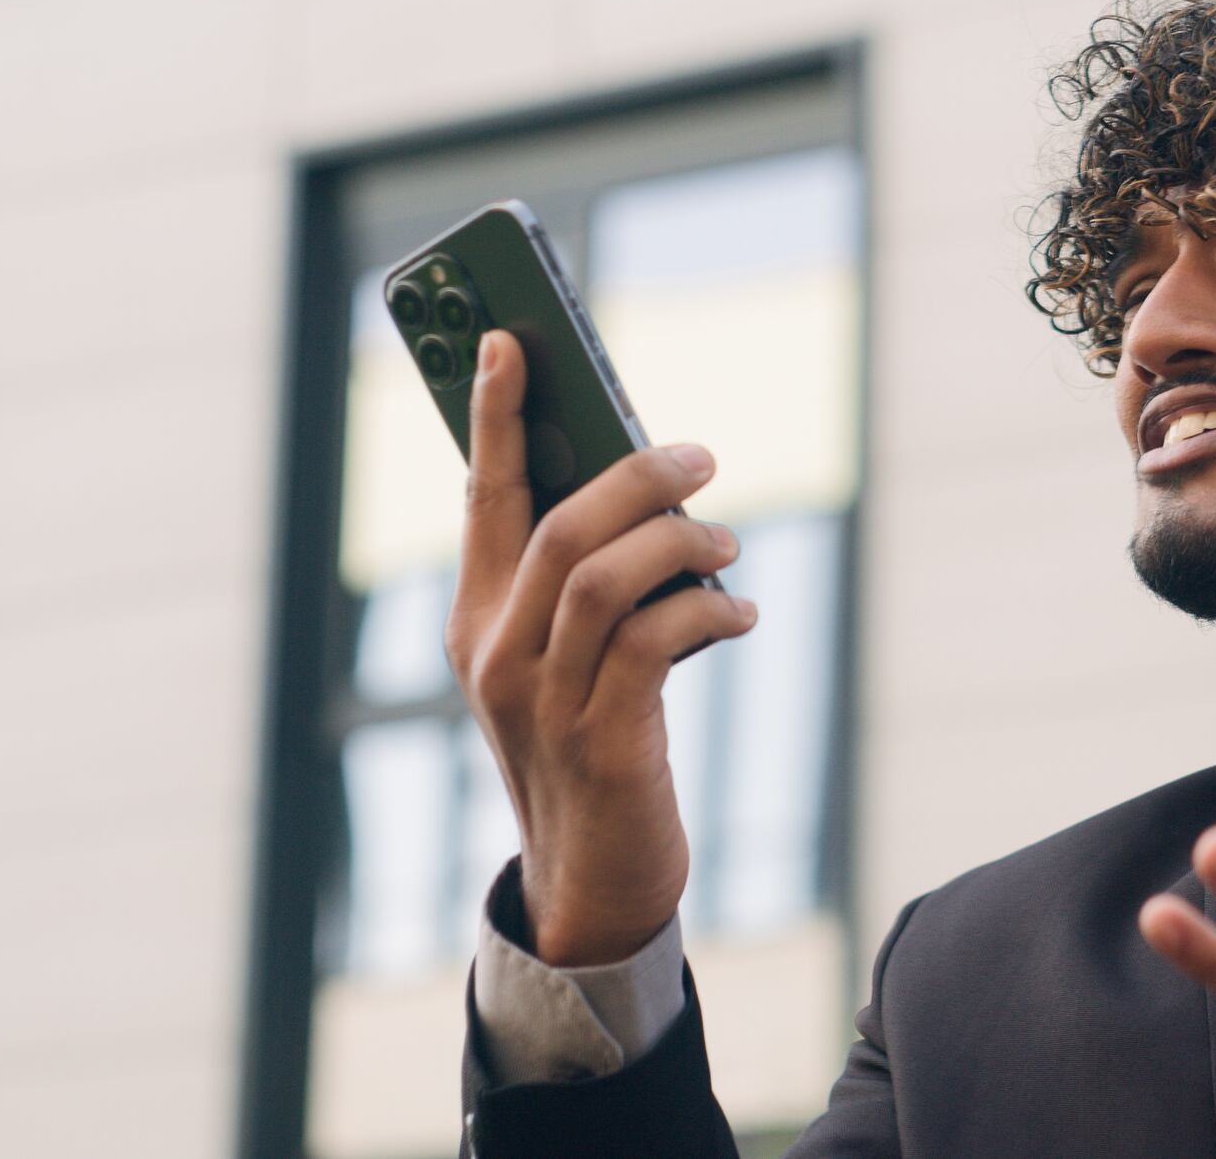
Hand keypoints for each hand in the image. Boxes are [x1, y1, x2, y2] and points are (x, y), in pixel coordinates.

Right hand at [445, 330, 758, 965]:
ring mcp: (540, 699)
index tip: (508, 339)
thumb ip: (584, 579)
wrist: (592, 876)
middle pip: (557, 524)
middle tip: (699, 455)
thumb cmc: (592, 745)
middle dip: (634, 474)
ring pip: (603, 575)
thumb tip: (649, 486)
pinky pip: (654, 642)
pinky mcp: (600, 739)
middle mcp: (493, 651)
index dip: (491, 415)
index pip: (482, 496)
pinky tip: (739, 617)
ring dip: (680, 541)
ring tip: (727, 539)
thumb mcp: (567, 656)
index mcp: (476, 618)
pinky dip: (708, 613)